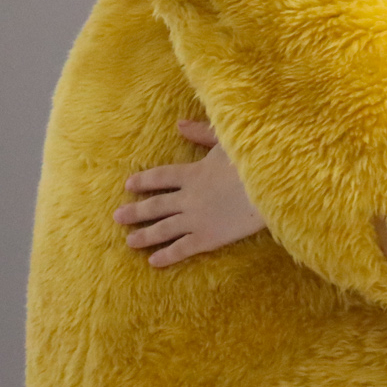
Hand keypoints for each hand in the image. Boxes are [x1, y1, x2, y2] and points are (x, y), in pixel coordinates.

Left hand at [114, 120, 267, 266]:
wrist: (269, 186)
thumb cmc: (253, 161)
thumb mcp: (226, 140)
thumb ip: (202, 133)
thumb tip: (179, 124)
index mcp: (193, 173)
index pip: (161, 177)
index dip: (144, 181)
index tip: (129, 185)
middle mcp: (188, 197)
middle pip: (156, 205)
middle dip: (136, 211)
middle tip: (117, 217)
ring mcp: (196, 219)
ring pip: (164, 228)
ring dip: (145, 235)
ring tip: (129, 242)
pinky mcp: (209, 237)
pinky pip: (183, 248)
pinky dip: (167, 255)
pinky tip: (153, 262)